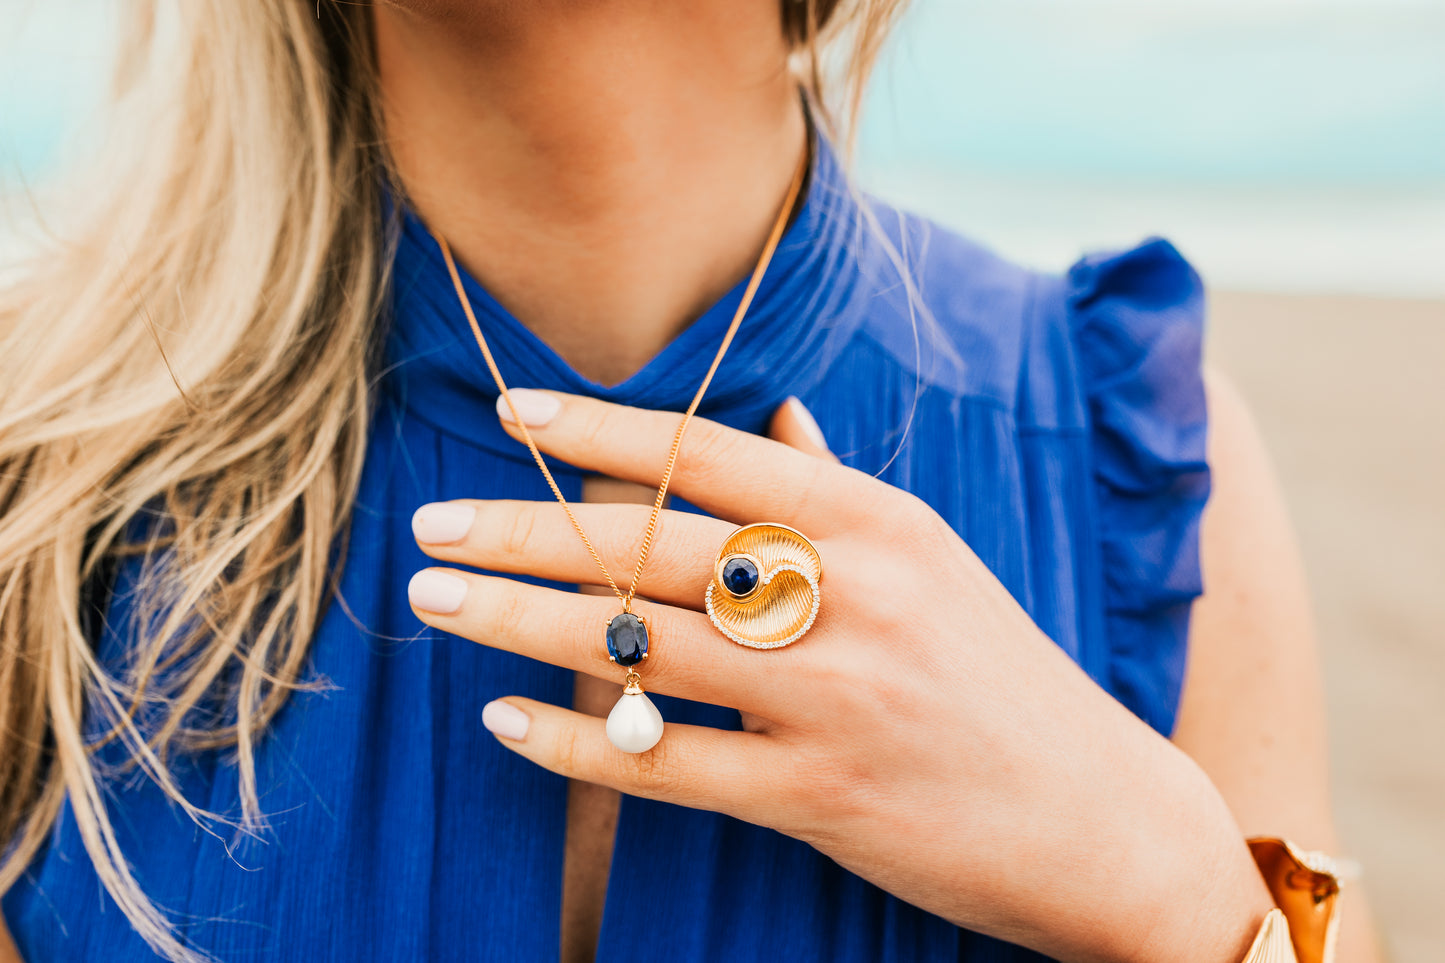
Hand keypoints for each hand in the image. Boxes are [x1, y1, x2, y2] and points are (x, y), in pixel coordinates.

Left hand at [407, 388, 1273, 962]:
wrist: (1100, 815)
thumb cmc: (1002, 676)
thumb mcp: (934, 560)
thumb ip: (838, 489)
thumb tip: (774, 416)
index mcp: (879, 524)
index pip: (713, 453)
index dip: (602, 428)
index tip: (513, 412)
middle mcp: (854, 597)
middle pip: (657, 548)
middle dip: (526, 532)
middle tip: (432, 526)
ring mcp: (837, 701)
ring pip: (644, 648)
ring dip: (522, 623)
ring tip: (436, 601)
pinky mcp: (823, 799)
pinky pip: (671, 765)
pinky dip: (578, 742)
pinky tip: (505, 721)